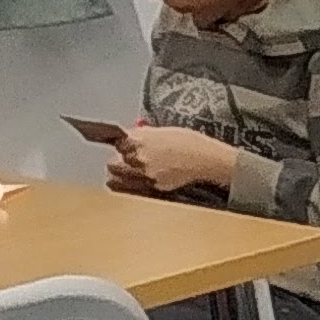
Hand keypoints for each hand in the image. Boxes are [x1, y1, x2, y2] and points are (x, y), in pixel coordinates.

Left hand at [113, 123, 240, 195]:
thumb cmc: (188, 142)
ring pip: (120, 180)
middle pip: (113, 164)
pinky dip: (138, 184)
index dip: (121, 145)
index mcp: (138, 141)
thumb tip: (130, 135)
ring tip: (129, 173)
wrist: (206, 158)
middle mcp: (138, 159)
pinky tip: (144, 179)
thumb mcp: (162, 131)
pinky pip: (137, 187)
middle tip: (122, 162)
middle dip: (117, 163)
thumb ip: (142, 135)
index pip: (117, 145)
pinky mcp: (155, 187)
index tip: (123, 146)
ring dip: (122, 176)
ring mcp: (146, 175)